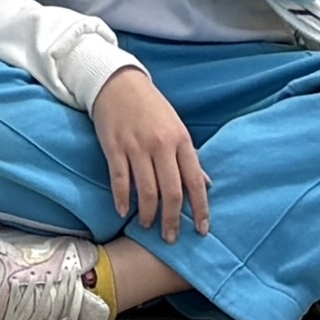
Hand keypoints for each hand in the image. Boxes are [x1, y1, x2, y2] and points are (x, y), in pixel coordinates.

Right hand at [91, 64, 213, 234]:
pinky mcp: (114, 147)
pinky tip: (124, 211)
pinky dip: (122, 200)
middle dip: (172, 220)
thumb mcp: (176, 128)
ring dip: (148, 214)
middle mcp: (161, 145)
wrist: (117, 82)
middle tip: (170, 237)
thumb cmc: (151, 106)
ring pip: (146, 191)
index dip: (200, 209)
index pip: (194, 182)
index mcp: (180, 140)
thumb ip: (189, 157)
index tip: (201, 230)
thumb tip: (206, 185)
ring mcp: (136, 146)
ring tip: (147, 225)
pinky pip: (120, 180)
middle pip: (170, 192)